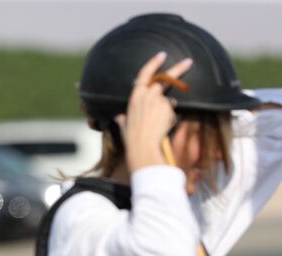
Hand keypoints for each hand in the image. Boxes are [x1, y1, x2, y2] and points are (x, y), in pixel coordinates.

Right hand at [116, 52, 192, 171]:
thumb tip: (119, 117)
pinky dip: (169, 119)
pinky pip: (172, 112)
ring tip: (160, 124)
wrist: (143, 146)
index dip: (153, 63)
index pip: (145, 74)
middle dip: (179, 68)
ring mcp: (159, 100)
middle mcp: (147, 94)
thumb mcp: (123, 126)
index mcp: (135, 96)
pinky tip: (162, 128)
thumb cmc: (131, 138)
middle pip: (165, 77)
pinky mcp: (168, 107)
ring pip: (169, 101)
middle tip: (189, 62)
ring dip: (168, 111)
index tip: (162, 55)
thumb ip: (123, 119)